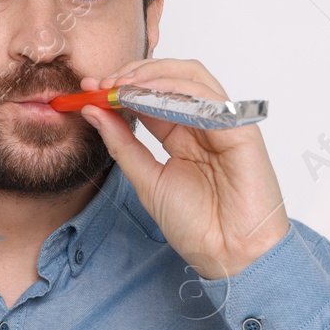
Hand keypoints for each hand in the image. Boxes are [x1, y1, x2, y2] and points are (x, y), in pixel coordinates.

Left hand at [78, 58, 288, 280]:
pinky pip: (209, 97)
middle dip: (134, 74)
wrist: (228, 255)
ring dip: (153, 75)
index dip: (119, 86)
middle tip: (103, 82)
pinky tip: (149, 94)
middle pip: (170, 77)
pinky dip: (177, 89)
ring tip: (122, 85)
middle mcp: (202, 123)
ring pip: (191, 77)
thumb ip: (122, 145)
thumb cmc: (196, 225)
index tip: (89, 87)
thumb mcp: (146, 180)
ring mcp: (222, 123)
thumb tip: (93, 111)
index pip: (149, 96)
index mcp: (182, 134)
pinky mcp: (240, 130)